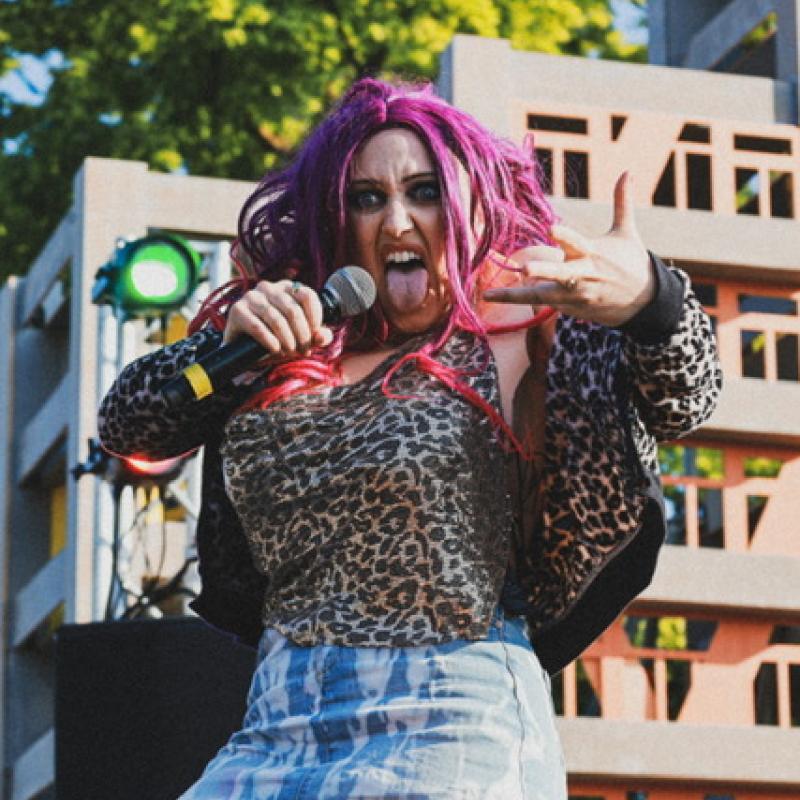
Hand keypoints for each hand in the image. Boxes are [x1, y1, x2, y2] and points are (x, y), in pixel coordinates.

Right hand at [223, 279, 333, 356]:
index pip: (308, 296)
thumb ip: (316, 336)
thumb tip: (323, 336)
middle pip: (293, 310)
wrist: (243, 349)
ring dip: (287, 341)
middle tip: (303, 351)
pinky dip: (270, 342)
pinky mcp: (237, 310)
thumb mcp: (300, 337)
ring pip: (277, 320)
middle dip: (302, 335)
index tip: (314, 337)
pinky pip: (258, 327)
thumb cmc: (276, 339)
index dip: (315, 319)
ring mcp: (251, 297)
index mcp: (286, 288)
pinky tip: (275, 350)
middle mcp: (268, 288)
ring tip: (289, 353)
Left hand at [483, 172, 653, 326]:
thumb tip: (628, 171)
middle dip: (543, 271)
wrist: (644, 302)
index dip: (564, 236)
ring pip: (544, 295)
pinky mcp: (573, 310)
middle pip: (560, 273)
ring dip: (518, 295)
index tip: (550, 228)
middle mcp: (583, 274)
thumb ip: (622, 202)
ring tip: (490, 294)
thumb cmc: (631, 262)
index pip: (577, 242)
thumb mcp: (627, 232)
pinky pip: (550, 305)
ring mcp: (577, 296)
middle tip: (525, 268)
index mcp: (594, 252)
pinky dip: (533, 301)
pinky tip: (507, 297)